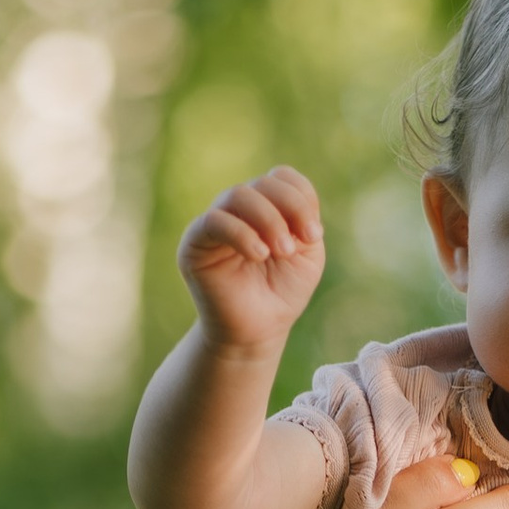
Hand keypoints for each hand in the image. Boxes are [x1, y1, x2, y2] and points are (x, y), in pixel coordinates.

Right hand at [177, 167, 326, 358]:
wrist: (258, 330)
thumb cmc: (281, 292)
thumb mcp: (306, 253)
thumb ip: (305, 219)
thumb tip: (295, 197)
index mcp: (266, 206)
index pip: (282, 177)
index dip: (301, 198)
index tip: (314, 236)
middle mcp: (238, 209)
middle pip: (263, 183)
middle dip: (289, 209)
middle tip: (294, 248)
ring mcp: (215, 222)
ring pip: (238, 195)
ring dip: (268, 220)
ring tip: (281, 252)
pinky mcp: (194, 242)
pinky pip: (213, 221)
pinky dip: (241, 234)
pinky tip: (259, 255)